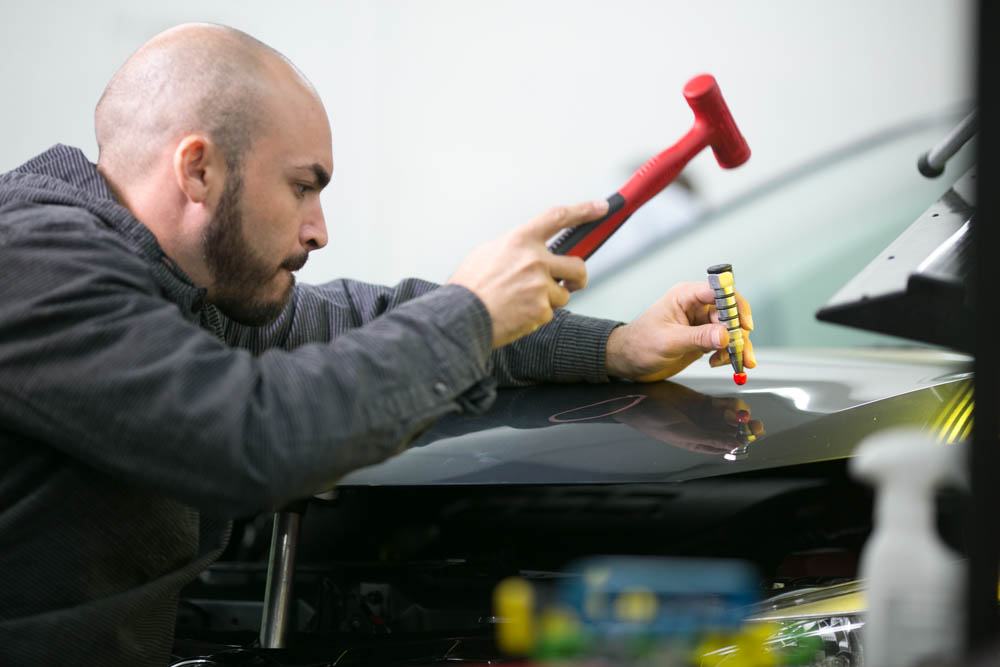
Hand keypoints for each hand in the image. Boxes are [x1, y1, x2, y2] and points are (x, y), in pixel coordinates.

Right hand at [448, 200, 607, 348]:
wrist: (460, 316)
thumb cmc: (469, 287)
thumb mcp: (487, 253)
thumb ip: (515, 249)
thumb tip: (529, 251)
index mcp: (520, 240)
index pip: (558, 217)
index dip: (583, 211)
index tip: (601, 207)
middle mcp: (534, 259)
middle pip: (577, 265)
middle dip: (577, 278)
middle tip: (571, 284)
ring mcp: (540, 285)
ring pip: (562, 294)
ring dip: (548, 301)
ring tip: (521, 303)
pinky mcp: (541, 309)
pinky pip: (549, 313)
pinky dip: (535, 317)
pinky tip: (516, 315)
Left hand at [605, 281, 755, 381]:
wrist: (628, 361)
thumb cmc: (639, 344)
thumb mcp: (668, 342)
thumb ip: (697, 338)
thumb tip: (724, 335)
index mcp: (686, 296)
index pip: (719, 292)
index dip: (735, 306)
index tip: (744, 324)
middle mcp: (696, 306)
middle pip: (730, 314)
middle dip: (739, 334)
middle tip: (742, 353)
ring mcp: (701, 323)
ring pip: (731, 330)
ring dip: (737, 347)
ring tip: (737, 363)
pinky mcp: (703, 338)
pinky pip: (724, 343)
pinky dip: (728, 354)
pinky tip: (718, 362)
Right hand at [612, 382, 764, 454]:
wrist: (638, 398)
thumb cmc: (653, 420)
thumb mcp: (682, 431)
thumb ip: (709, 438)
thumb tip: (734, 445)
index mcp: (697, 443)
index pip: (725, 446)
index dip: (740, 442)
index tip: (751, 434)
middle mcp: (702, 431)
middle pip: (730, 432)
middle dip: (744, 429)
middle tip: (754, 423)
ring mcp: (702, 415)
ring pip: (729, 418)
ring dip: (737, 415)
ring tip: (739, 412)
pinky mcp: (700, 401)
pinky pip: (721, 404)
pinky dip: (730, 404)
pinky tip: (733, 403)